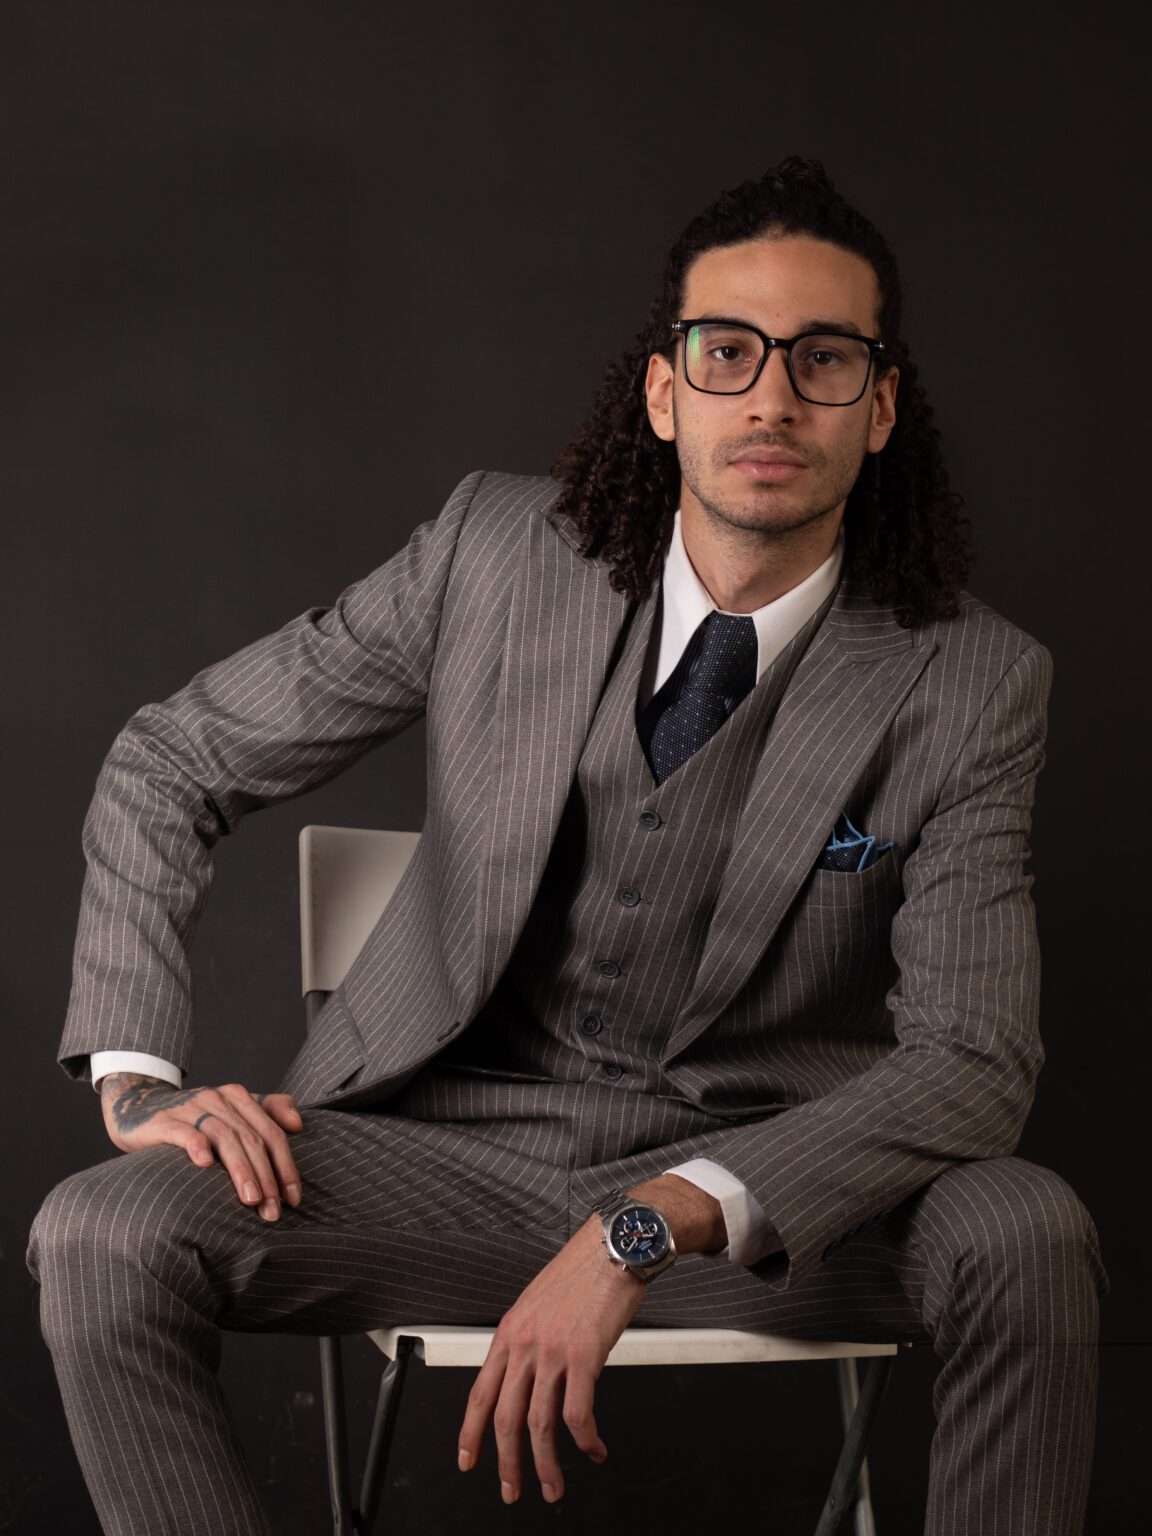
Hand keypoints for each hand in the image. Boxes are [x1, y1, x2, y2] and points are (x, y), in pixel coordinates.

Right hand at [99, 1072, 303, 1220]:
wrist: (139, 1107)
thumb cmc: (195, 1119)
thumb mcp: (231, 1111)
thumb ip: (268, 1111)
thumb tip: (298, 1123)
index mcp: (239, 1097)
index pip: (272, 1133)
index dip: (286, 1166)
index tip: (294, 1199)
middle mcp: (219, 1099)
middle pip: (251, 1139)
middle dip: (266, 1177)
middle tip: (273, 1211)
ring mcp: (191, 1108)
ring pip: (224, 1137)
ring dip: (241, 1170)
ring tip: (251, 1200)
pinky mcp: (165, 1121)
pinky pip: (184, 1132)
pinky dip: (196, 1145)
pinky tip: (205, 1164)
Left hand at [456, 1216, 645, 1504]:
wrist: (613, 1245)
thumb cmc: (582, 1270)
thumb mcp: (538, 1303)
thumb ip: (527, 1339)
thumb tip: (526, 1375)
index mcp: (510, 1332)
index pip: (479, 1392)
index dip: (471, 1432)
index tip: (468, 1459)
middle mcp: (526, 1344)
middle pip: (505, 1418)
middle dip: (506, 1463)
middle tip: (512, 1489)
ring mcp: (553, 1351)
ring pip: (538, 1425)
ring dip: (546, 1465)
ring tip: (553, 1486)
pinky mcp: (585, 1355)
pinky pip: (578, 1414)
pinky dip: (585, 1441)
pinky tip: (594, 1449)